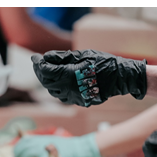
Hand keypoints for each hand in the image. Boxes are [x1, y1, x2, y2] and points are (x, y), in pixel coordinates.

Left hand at [14, 133, 101, 156]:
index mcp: (41, 138)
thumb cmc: (66, 148)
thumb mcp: (52, 141)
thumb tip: (31, 146)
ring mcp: (44, 150)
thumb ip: (42, 144)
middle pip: (23, 148)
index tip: (16, 153)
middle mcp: (41, 142)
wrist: (79, 149)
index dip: (18, 147)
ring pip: (27, 154)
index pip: (23, 141)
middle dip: (18, 154)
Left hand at [30, 50, 146, 106]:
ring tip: (49, 72)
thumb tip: (46, 58)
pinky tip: (60, 82)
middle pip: (46, 82)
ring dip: (48, 82)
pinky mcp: (81, 101)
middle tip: (39, 63)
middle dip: (40, 72)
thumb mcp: (82, 54)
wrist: (121, 77)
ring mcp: (75, 97)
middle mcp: (69, 89)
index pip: (45, 70)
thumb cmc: (104, 62)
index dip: (37, 63)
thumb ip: (61, 57)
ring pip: (53, 91)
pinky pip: (64, 97)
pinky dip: (58, 89)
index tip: (35, 56)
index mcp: (68, 75)